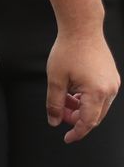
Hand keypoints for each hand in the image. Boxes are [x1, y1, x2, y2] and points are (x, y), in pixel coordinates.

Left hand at [46, 27, 119, 142]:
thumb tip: (54, 120)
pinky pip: (100, 96)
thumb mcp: (55, 78)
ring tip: (63, 98)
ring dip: (80, 108)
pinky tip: (73, 91)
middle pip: (94, 116)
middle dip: (76, 118)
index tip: (66, 138)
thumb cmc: (68, 50)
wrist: (82, 28)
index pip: (88, 122)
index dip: (76, 132)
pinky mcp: (111, 77)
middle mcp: (109, 90)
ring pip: (97, 106)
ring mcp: (113, 83)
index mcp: (97, 93)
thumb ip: (53, 102)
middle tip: (59, 113)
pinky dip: (87, 98)